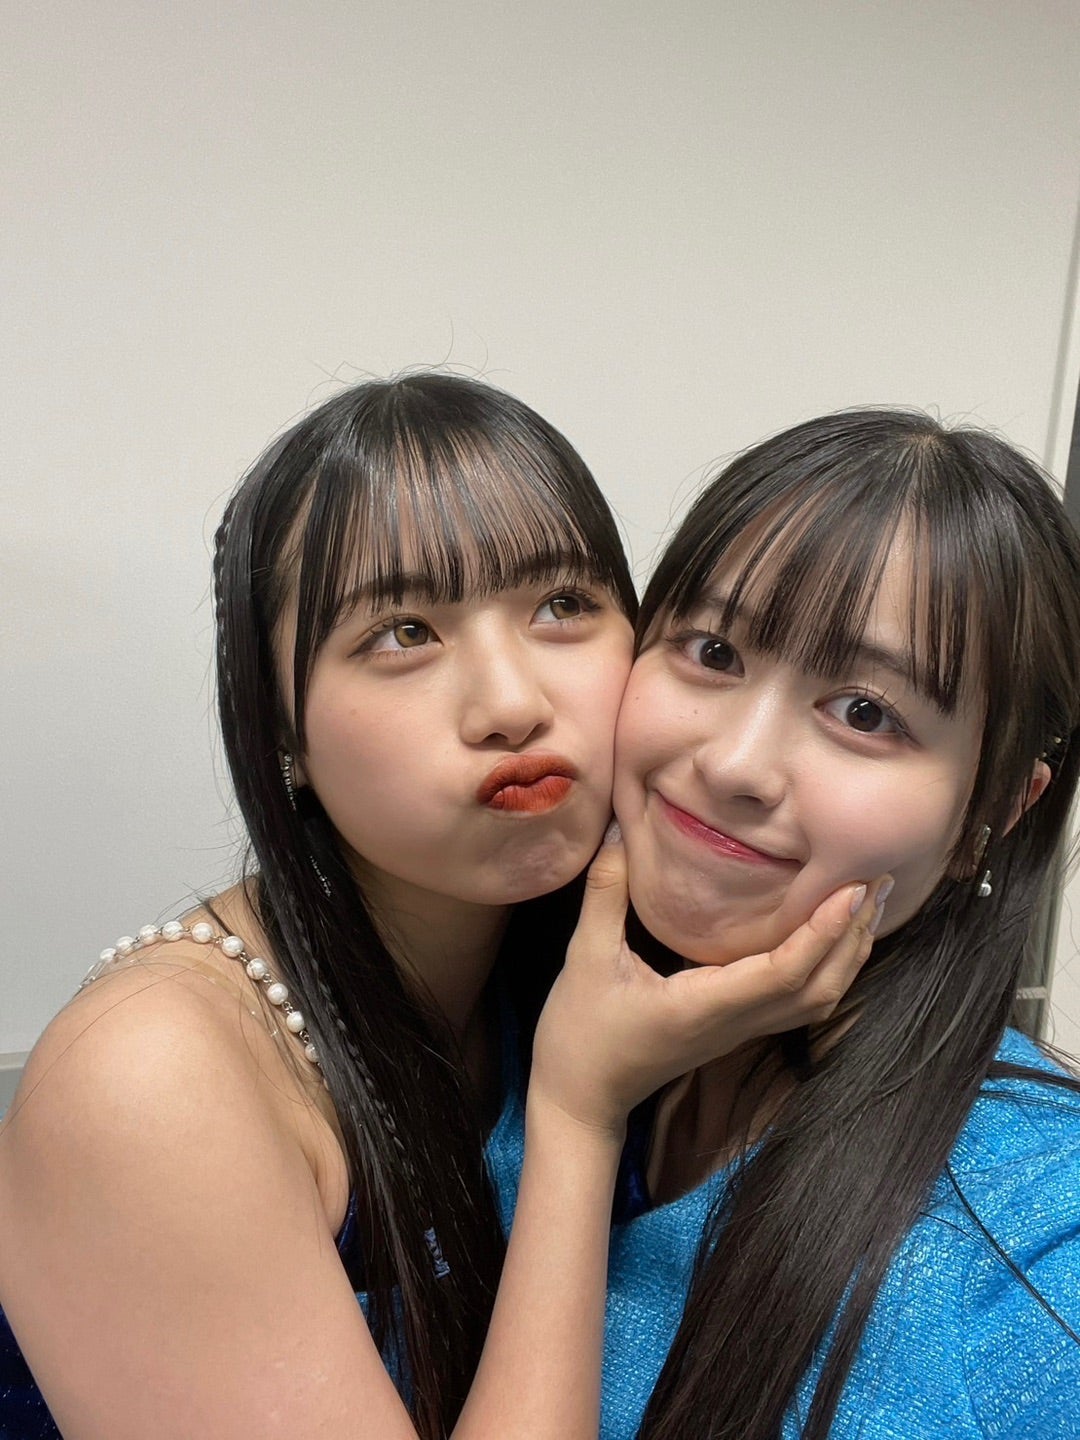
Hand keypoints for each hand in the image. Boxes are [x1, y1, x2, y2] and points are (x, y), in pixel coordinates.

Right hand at [530, 826, 888, 1137]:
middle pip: (820, 989)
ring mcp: (739, 1031)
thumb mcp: (586, 959)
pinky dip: (827, 968)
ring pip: (817, 1000)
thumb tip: (617, 832)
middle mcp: (736, 1023)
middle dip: (854, 936)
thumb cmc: (582, 1035)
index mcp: (707, 1007)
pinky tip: (827, 936)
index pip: (785, 972)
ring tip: (866, 903)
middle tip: (878, 881)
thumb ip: (606, 894)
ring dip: (848, 954)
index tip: (851, 888)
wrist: (580, 1100)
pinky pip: (799, 1001)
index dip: (824, 932)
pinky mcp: (735, 1029)